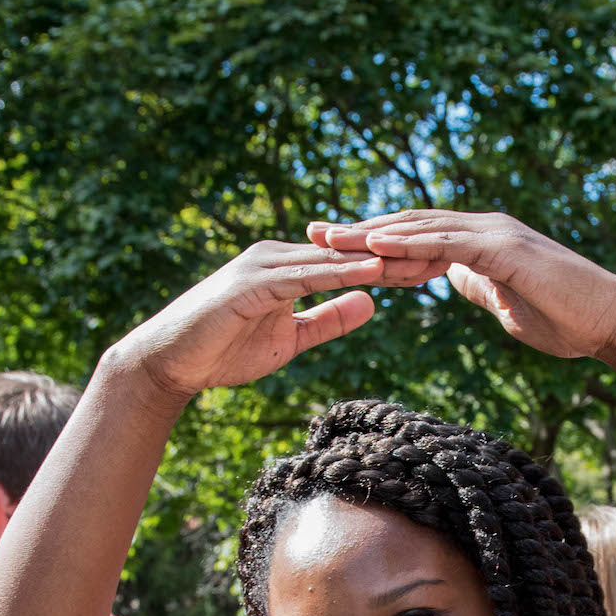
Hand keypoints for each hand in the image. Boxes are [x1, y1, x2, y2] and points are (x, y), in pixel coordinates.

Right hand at [111, 240, 433, 402]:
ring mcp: (264, 264)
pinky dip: (340, 273)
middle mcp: (279, 255)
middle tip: (445, 252)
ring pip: (333, 259)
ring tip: (421, 259)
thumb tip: (372, 303)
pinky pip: (304, 276)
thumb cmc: (223, 351)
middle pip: (349, 252)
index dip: (394, 263)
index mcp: (290, 266)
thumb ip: (329, 319)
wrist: (170, 363)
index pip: (351, 262)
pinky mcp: (252, 282)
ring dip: (377, 259)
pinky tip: (373, 274)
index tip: (436, 265)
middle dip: (396, 254)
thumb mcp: (291, 338)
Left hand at [307, 211, 615, 361]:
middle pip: (409, 224)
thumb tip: (452, 278)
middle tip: (312, 231)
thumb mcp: (508, 304)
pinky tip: (379, 246)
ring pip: (422, 227)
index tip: (332, 248)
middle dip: (360, 229)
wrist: (612, 321)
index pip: (416, 236)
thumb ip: (480, 286)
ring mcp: (494, 234)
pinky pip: (449, 243)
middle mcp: (482, 229)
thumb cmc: (568, 320)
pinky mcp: (505, 250)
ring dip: (374, 231)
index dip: (373, 241)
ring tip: (331, 237)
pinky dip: (412, 242)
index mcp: (479, 244)